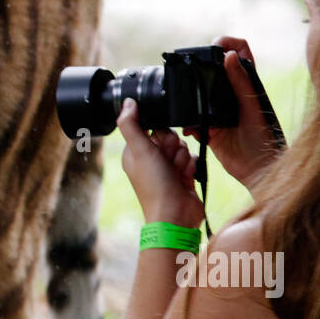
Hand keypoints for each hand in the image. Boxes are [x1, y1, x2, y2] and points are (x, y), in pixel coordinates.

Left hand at [117, 98, 203, 227]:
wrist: (176, 215)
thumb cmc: (155, 186)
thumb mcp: (140, 151)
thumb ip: (131, 125)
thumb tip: (127, 102)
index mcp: (135, 152)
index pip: (152, 127)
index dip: (159, 135)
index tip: (158, 147)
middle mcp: (150, 159)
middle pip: (169, 136)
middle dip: (173, 148)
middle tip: (168, 163)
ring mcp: (167, 168)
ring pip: (182, 146)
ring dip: (182, 159)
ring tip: (177, 173)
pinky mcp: (182, 175)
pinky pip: (192, 159)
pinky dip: (191, 167)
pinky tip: (186, 178)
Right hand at [181, 36, 278, 192]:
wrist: (258, 171)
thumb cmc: (265, 140)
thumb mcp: (252, 108)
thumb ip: (241, 82)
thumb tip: (229, 54)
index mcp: (246, 84)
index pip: (239, 51)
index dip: (227, 43)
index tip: (214, 46)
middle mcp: (231, 94)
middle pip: (213, 69)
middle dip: (200, 69)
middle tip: (192, 74)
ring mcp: (219, 111)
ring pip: (199, 94)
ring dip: (191, 98)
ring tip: (188, 103)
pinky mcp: (209, 129)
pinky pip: (193, 120)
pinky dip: (188, 123)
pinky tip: (191, 130)